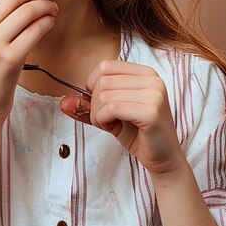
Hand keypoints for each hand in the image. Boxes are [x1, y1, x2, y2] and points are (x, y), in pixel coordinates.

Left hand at [60, 60, 184, 175]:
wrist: (163, 159)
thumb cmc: (139, 134)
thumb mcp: (110, 115)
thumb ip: (87, 106)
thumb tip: (63, 102)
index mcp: (145, 72)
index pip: (105, 66)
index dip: (93, 86)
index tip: (100, 104)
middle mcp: (152, 78)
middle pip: (102, 81)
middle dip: (94, 105)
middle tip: (105, 120)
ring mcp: (154, 93)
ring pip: (105, 95)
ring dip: (98, 115)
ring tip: (110, 125)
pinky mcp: (151, 111)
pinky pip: (111, 108)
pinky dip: (103, 120)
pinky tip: (114, 128)